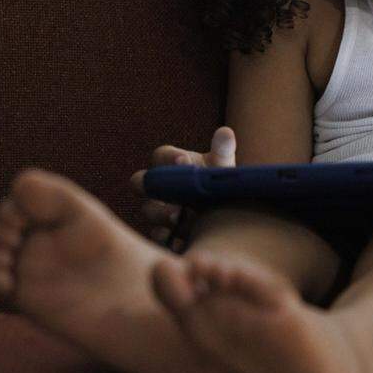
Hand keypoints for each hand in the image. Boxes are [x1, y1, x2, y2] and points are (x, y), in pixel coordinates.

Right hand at [129, 126, 236, 245]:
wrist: (230, 210)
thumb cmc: (221, 181)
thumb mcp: (224, 166)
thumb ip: (223, 150)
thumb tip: (225, 132)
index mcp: (171, 163)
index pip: (160, 156)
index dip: (170, 158)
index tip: (185, 160)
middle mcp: (159, 186)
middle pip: (141, 183)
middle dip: (154, 187)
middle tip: (173, 189)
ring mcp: (159, 209)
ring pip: (148, 210)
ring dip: (162, 213)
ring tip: (180, 217)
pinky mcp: (165, 233)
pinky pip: (157, 235)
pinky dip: (167, 237)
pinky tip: (181, 239)